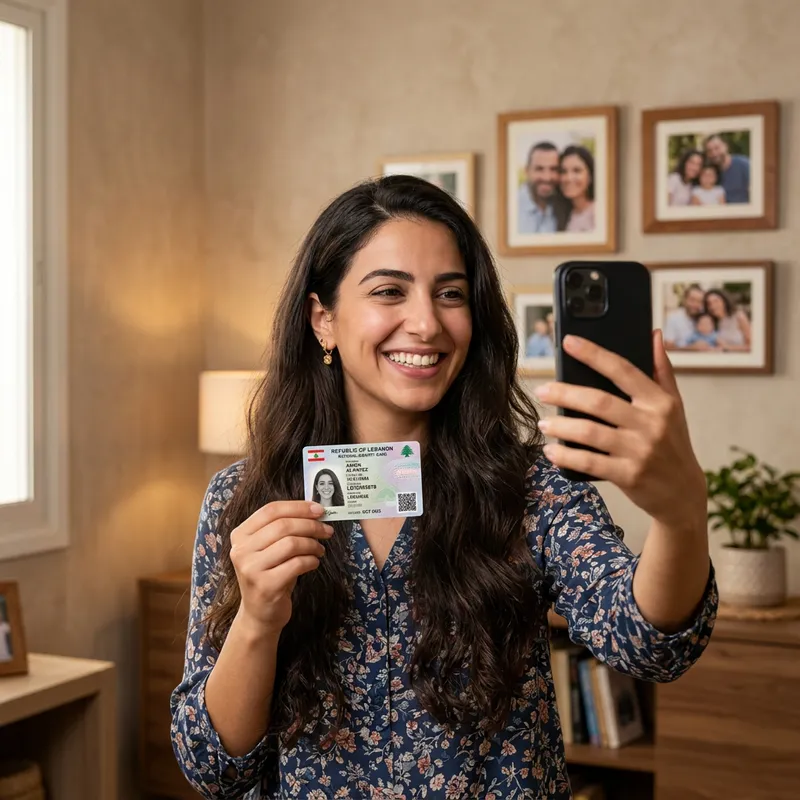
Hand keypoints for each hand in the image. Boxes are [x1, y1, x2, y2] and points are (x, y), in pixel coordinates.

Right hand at [229, 500, 333, 636]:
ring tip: (320, 550)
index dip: (298, 507)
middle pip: (283, 525)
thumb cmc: (270, 574)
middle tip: (327, 530)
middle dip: (311, 525)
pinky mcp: (266, 586)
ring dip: (312, 544)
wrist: (260, 614)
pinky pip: (297, 564)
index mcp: (240, 535)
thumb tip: (314, 510)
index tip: (319, 510)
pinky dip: (311, 561)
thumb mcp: (269, 548)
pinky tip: (314, 563)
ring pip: (291, 543)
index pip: (270, 510)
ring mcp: (251, 569)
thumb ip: (283, 528)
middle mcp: (241, 550)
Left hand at [534, 331, 705, 529]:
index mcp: (659, 402)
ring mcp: (639, 451)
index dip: (594, 354)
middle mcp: (650, 424)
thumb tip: (653, 334)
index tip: (568, 342)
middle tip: (542, 391)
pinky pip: (589, 462)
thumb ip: (662, 370)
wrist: (683, 493)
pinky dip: (566, 456)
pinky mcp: (628, 475)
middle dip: (565, 393)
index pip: (623, 370)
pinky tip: (551, 451)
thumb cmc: (673, 444)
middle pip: (599, 402)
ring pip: (590, 432)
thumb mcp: (674, 407)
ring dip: (561, 426)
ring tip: (543, 423)